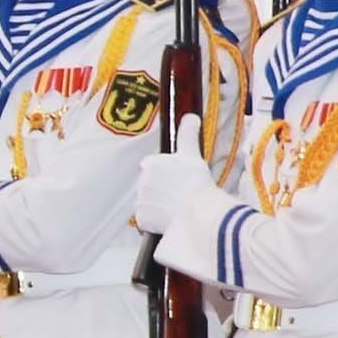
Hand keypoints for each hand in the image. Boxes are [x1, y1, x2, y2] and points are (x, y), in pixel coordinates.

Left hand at [133, 117, 205, 235]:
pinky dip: (156, 221)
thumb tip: (189, 116)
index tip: (178, 179)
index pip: (153, 166)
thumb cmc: (196, 181)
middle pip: (150, 185)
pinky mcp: (141, 219)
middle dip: (161, 189)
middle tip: (180, 194)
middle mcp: (141, 181)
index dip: (165, 173)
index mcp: (151, 163)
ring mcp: (140, 201)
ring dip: (159, 205)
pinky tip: (170, 219)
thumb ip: (187, 134)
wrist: (197, 210)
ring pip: (149, 202)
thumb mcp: (192, 154)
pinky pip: (146, 220)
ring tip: (178, 207)